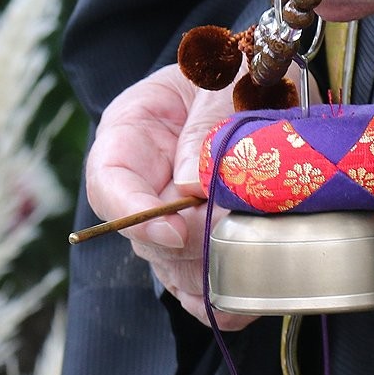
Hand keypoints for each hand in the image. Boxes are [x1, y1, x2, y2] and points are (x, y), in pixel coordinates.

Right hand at [85, 63, 254, 329]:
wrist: (264, 73)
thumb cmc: (235, 71)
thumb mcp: (222, 82)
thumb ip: (205, 125)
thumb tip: (190, 185)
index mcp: (131, 130)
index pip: (109, 181)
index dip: (134, 213)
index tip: (174, 229)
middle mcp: (143, 178)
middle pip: (142, 232)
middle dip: (185, 246)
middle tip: (231, 240)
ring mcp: (169, 211)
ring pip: (171, 262)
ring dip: (203, 276)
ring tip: (242, 276)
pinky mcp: (199, 237)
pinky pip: (197, 277)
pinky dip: (217, 297)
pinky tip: (241, 303)